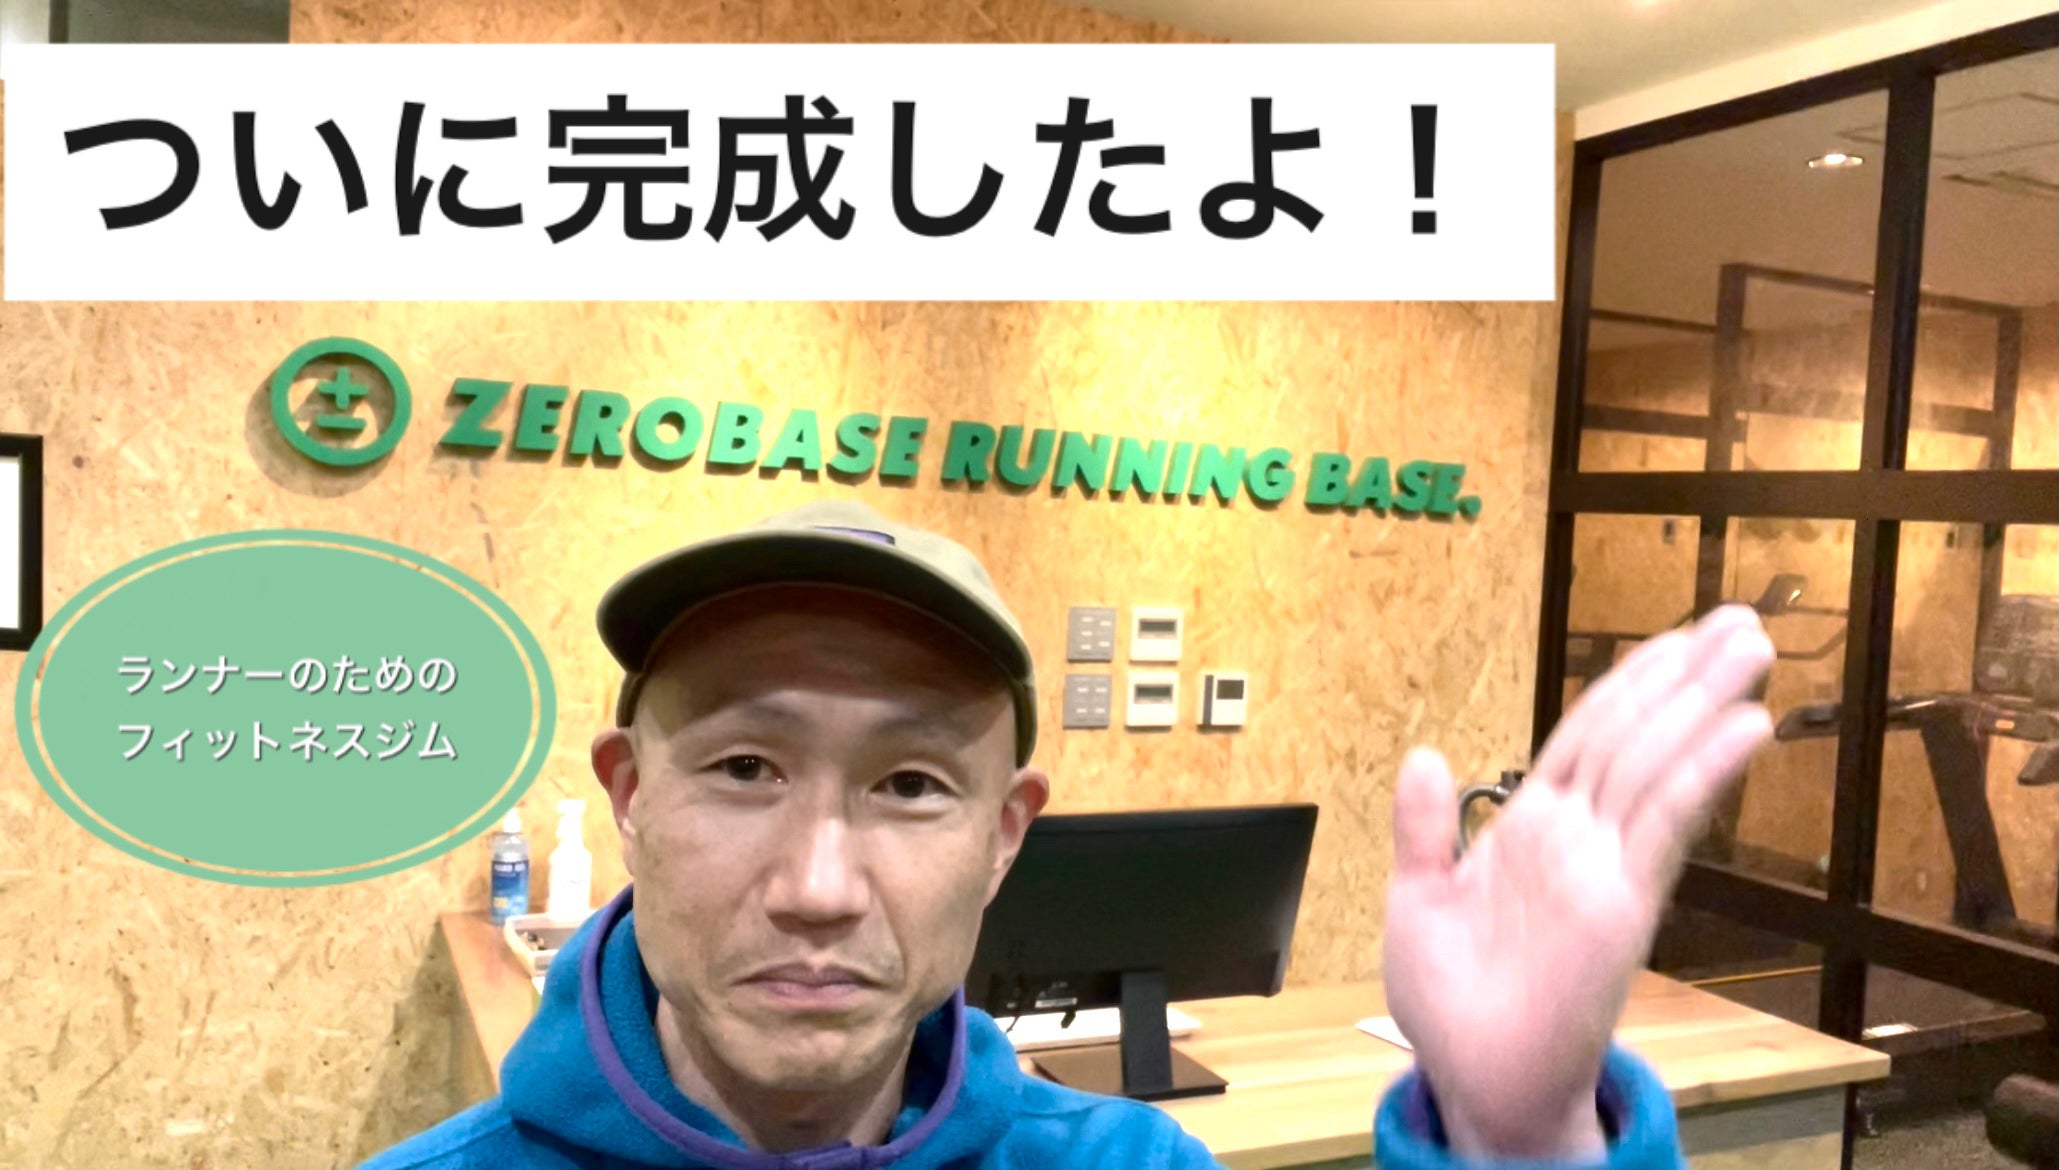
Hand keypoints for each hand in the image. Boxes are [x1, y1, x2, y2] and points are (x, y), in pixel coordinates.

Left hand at [1381, 604, 1775, 1157]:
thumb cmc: (1448, 999)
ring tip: (1752, 648)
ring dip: (1705, 704)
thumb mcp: (1416, 899)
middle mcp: (1576, 836)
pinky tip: (1744, 729)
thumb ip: (1425, 829)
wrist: (1474, 1078)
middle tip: (1741, 620)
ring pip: (1658, 763)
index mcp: (1528, 825)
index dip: (1628, 683)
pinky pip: (1666, 826)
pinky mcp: (1623, 904)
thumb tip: (1424, 754)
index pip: (1585, 734)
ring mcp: (1604, 866)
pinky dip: (1703, 774)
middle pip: (1636, 734)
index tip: (1673, 637)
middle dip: (1685, 676)